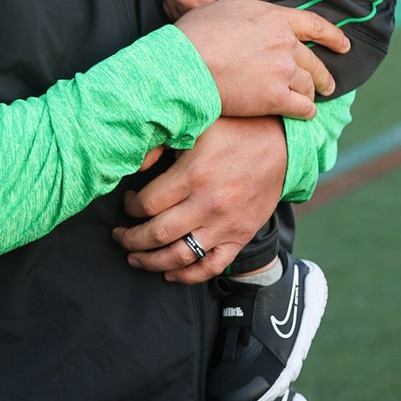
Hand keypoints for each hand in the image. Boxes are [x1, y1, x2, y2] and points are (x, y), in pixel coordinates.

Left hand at [112, 116, 286, 281]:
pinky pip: (210, 267)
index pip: (147, 204)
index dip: (129, 207)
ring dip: (151, 262)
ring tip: (135, 257)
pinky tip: (170, 272)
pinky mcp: (239, 236)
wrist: (281, 145)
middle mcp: (208, 204)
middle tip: (119, 237)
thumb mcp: (198, 125)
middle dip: (131, 240)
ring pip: (180, 256)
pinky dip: (187, 275)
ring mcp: (225, 224)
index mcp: (193, 174)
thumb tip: (135, 164)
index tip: (127, 201)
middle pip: (157, 234)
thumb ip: (164, 142)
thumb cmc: (235, 130)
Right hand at [162, 0, 230, 19]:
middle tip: (205, 11)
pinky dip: (179, 14)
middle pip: (197, 23)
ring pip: (184, 21)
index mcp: (205, 2)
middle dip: (202, 20)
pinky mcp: (167, 2)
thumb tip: (230, 13)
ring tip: (194, 8)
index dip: (214, 18)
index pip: (211, 20)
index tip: (215, 14)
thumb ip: (226, 0)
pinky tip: (185, 5)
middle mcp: (188, 5)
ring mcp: (176, 4)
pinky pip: (173, 16)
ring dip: (189, 19)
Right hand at [175, 0, 349, 118]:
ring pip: (309, 85)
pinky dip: (306, 112)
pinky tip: (304, 114)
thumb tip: (255, 21)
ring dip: (312, 94)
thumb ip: (251, 15)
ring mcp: (283, 71)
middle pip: (313, 60)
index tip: (344, 45)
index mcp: (276, 18)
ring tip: (312, 100)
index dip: (333, 35)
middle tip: (328, 83)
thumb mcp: (228, 8)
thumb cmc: (198, 33)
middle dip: (324, 74)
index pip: (314, 25)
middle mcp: (285, 43)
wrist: (190, 62)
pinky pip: (302, 108)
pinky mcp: (276, 98)